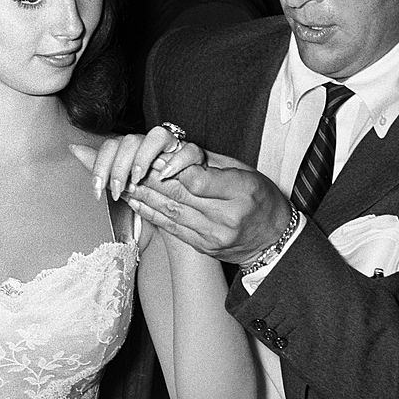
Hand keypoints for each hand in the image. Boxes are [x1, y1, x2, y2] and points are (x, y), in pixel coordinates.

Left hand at [69, 124, 206, 199]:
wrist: (186, 195)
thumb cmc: (153, 187)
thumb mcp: (125, 182)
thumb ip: (103, 168)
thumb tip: (73, 148)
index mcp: (131, 148)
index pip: (110, 147)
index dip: (99, 167)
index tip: (97, 192)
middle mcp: (149, 143)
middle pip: (128, 142)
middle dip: (118, 168)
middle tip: (116, 192)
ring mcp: (172, 146)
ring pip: (156, 136)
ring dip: (143, 158)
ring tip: (137, 179)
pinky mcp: (193, 153)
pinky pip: (187, 149)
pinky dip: (176, 161)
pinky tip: (166, 175)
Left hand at [120, 149, 293, 265]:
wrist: (275, 242)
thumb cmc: (262, 199)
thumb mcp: (246, 172)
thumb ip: (211, 163)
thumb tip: (175, 152)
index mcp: (242, 192)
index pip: (198, 179)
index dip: (172, 167)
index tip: (155, 157)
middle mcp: (226, 217)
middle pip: (179, 194)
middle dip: (149, 178)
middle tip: (129, 164)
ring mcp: (213, 235)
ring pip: (170, 212)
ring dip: (143, 195)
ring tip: (124, 181)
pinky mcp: (202, 246)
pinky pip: (171, 228)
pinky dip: (150, 213)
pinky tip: (135, 201)